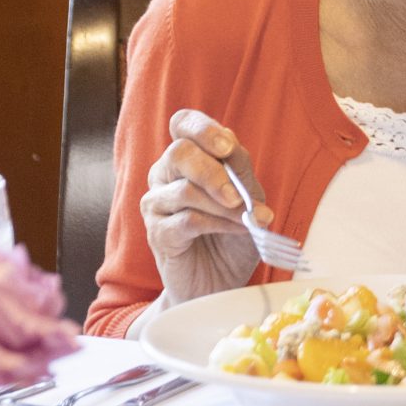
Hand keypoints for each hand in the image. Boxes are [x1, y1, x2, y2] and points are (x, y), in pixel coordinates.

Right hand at [140, 110, 263, 302]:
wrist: (222, 281)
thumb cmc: (234, 235)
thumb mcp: (248, 198)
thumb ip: (240, 171)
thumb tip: (233, 147)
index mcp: (189, 157)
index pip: (183, 123)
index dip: (202, 129)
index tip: (227, 147)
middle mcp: (166, 174)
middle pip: (178, 152)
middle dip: (214, 172)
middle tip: (238, 197)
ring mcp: (157, 203)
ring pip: (184, 190)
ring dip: (222, 206)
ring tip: (248, 220)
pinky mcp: (157, 233)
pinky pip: (185, 221)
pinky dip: (216, 224)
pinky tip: (236, 230)